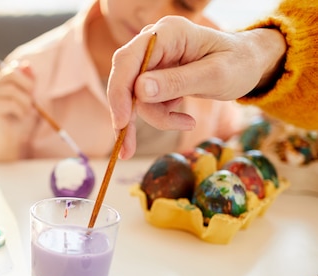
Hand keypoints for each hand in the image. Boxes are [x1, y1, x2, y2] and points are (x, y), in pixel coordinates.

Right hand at [0, 60, 36, 160]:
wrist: (14, 136)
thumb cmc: (23, 115)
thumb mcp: (30, 95)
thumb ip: (29, 79)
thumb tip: (26, 64)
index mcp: (1, 79)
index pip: (13, 68)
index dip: (27, 78)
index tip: (33, 90)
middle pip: (11, 74)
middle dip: (27, 85)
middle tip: (33, 99)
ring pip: (12, 90)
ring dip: (26, 101)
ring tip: (28, 110)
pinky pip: (11, 104)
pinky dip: (21, 111)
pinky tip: (21, 116)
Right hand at [107, 16, 285, 158]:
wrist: (248, 64)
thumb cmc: (238, 63)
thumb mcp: (215, 76)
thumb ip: (178, 82)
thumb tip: (139, 90)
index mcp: (168, 33)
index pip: (128, 60)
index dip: (119, 91)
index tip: (122, 122)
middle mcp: (153, 43)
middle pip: (124, 81)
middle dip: (127, 116)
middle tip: (127, 150)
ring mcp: (151, 60)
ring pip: (135, 97)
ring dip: (156, 117)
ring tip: (187, 123)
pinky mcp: (153, 76)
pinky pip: (145, 103)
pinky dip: (161, 116)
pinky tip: (185, 118)